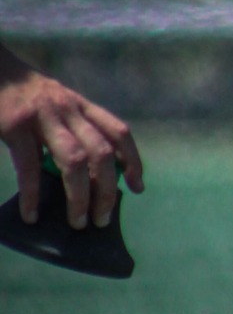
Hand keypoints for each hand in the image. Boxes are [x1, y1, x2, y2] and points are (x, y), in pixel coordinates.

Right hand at [0, 52, 143, 229]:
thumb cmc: (18, 91)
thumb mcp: (54, 100)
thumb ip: (71, 126)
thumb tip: (85, 171)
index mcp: (79, 105)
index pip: (119, 132)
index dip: (133, 160)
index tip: (137, 186)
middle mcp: (67, 109)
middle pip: (101, 153)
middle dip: (107, 191)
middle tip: (102, 219)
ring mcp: (42, 116)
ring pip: (75, 161)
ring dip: (80, 196)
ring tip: (78, 222)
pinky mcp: (14, 125)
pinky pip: (28, 166)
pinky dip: (32, 194)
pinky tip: (32, 214)